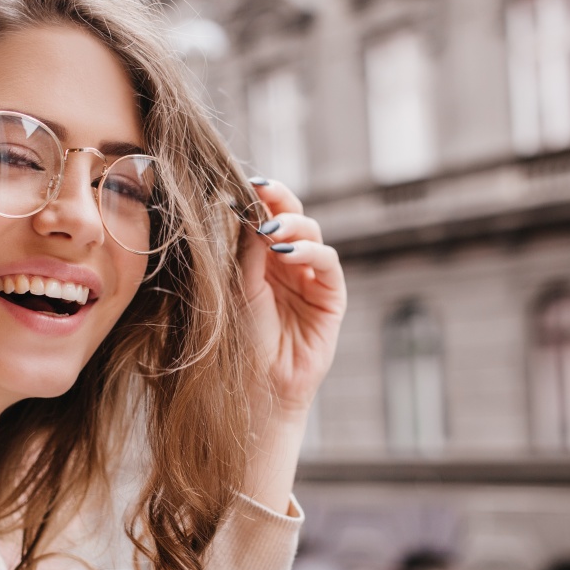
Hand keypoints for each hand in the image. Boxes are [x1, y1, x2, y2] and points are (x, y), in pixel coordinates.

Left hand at [239, 179, 345, 417]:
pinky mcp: (331, 297)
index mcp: (260, 258)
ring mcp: (311, 278)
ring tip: (272, 230)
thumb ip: (246, 249)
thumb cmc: (241, 341)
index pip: (265, 216)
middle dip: (280, 199)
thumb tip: (249, 207)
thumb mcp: (238, 287)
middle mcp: (287, 264)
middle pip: (292, 217)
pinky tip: (290, 253)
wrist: (259, 386)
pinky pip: (328, 263)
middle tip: (264, 191)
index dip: (260, 197)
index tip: (246, 182)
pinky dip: (311, 252)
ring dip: (293, 225)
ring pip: (312, 233)